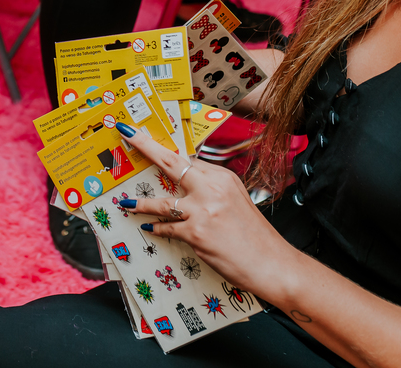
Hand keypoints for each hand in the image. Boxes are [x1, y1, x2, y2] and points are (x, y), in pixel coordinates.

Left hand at [116, 123, 298, 296]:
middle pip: (171, 162)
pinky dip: (157, 228)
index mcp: (223, 177)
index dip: (166, 150)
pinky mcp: (196, 232)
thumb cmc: (255, 237)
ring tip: (127, 202)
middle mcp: (212, 188)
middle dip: (145, 145)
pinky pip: (167, 228)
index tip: (148, 138)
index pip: (188, 159)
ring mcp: (203, 210)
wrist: (273, 265)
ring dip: (142, 203)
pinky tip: (150, 228)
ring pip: (162, 201)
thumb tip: (186, 184)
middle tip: (127, 134)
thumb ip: (211, 189)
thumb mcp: (236, 201)